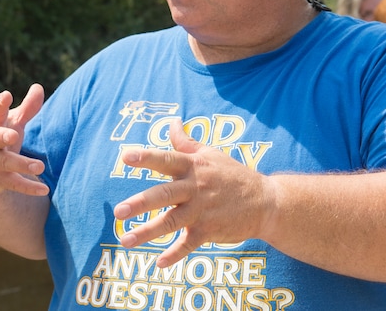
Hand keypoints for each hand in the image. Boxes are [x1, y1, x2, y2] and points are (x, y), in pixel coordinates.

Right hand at [0, 83, 49, 197]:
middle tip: (13, 135)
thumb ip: (26, 108)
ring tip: (39, 166)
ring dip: (22, 164)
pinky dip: (28, 187)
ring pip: (6, 163)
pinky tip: (44, 190)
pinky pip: (14, 183)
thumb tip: (38, 86)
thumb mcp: (11, 123)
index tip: (7, 95)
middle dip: (2, 136)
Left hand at [113, 119, 273, 267]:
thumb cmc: (233, 175)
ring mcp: (202, 210)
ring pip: (171, 221)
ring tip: (125, 240)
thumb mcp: (211, 154)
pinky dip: (174, 254)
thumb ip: (185, 142)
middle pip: (164, 194)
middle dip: (140, 203)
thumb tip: (172, 121)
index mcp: (192, 167)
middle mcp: (195, 188)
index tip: (125, 157)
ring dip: (147, 232)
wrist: (267, 202)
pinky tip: (159, 263)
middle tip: (118, 211)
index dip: (146, 158)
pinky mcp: (209, 230)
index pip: (166, 160)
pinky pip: (188, 244)